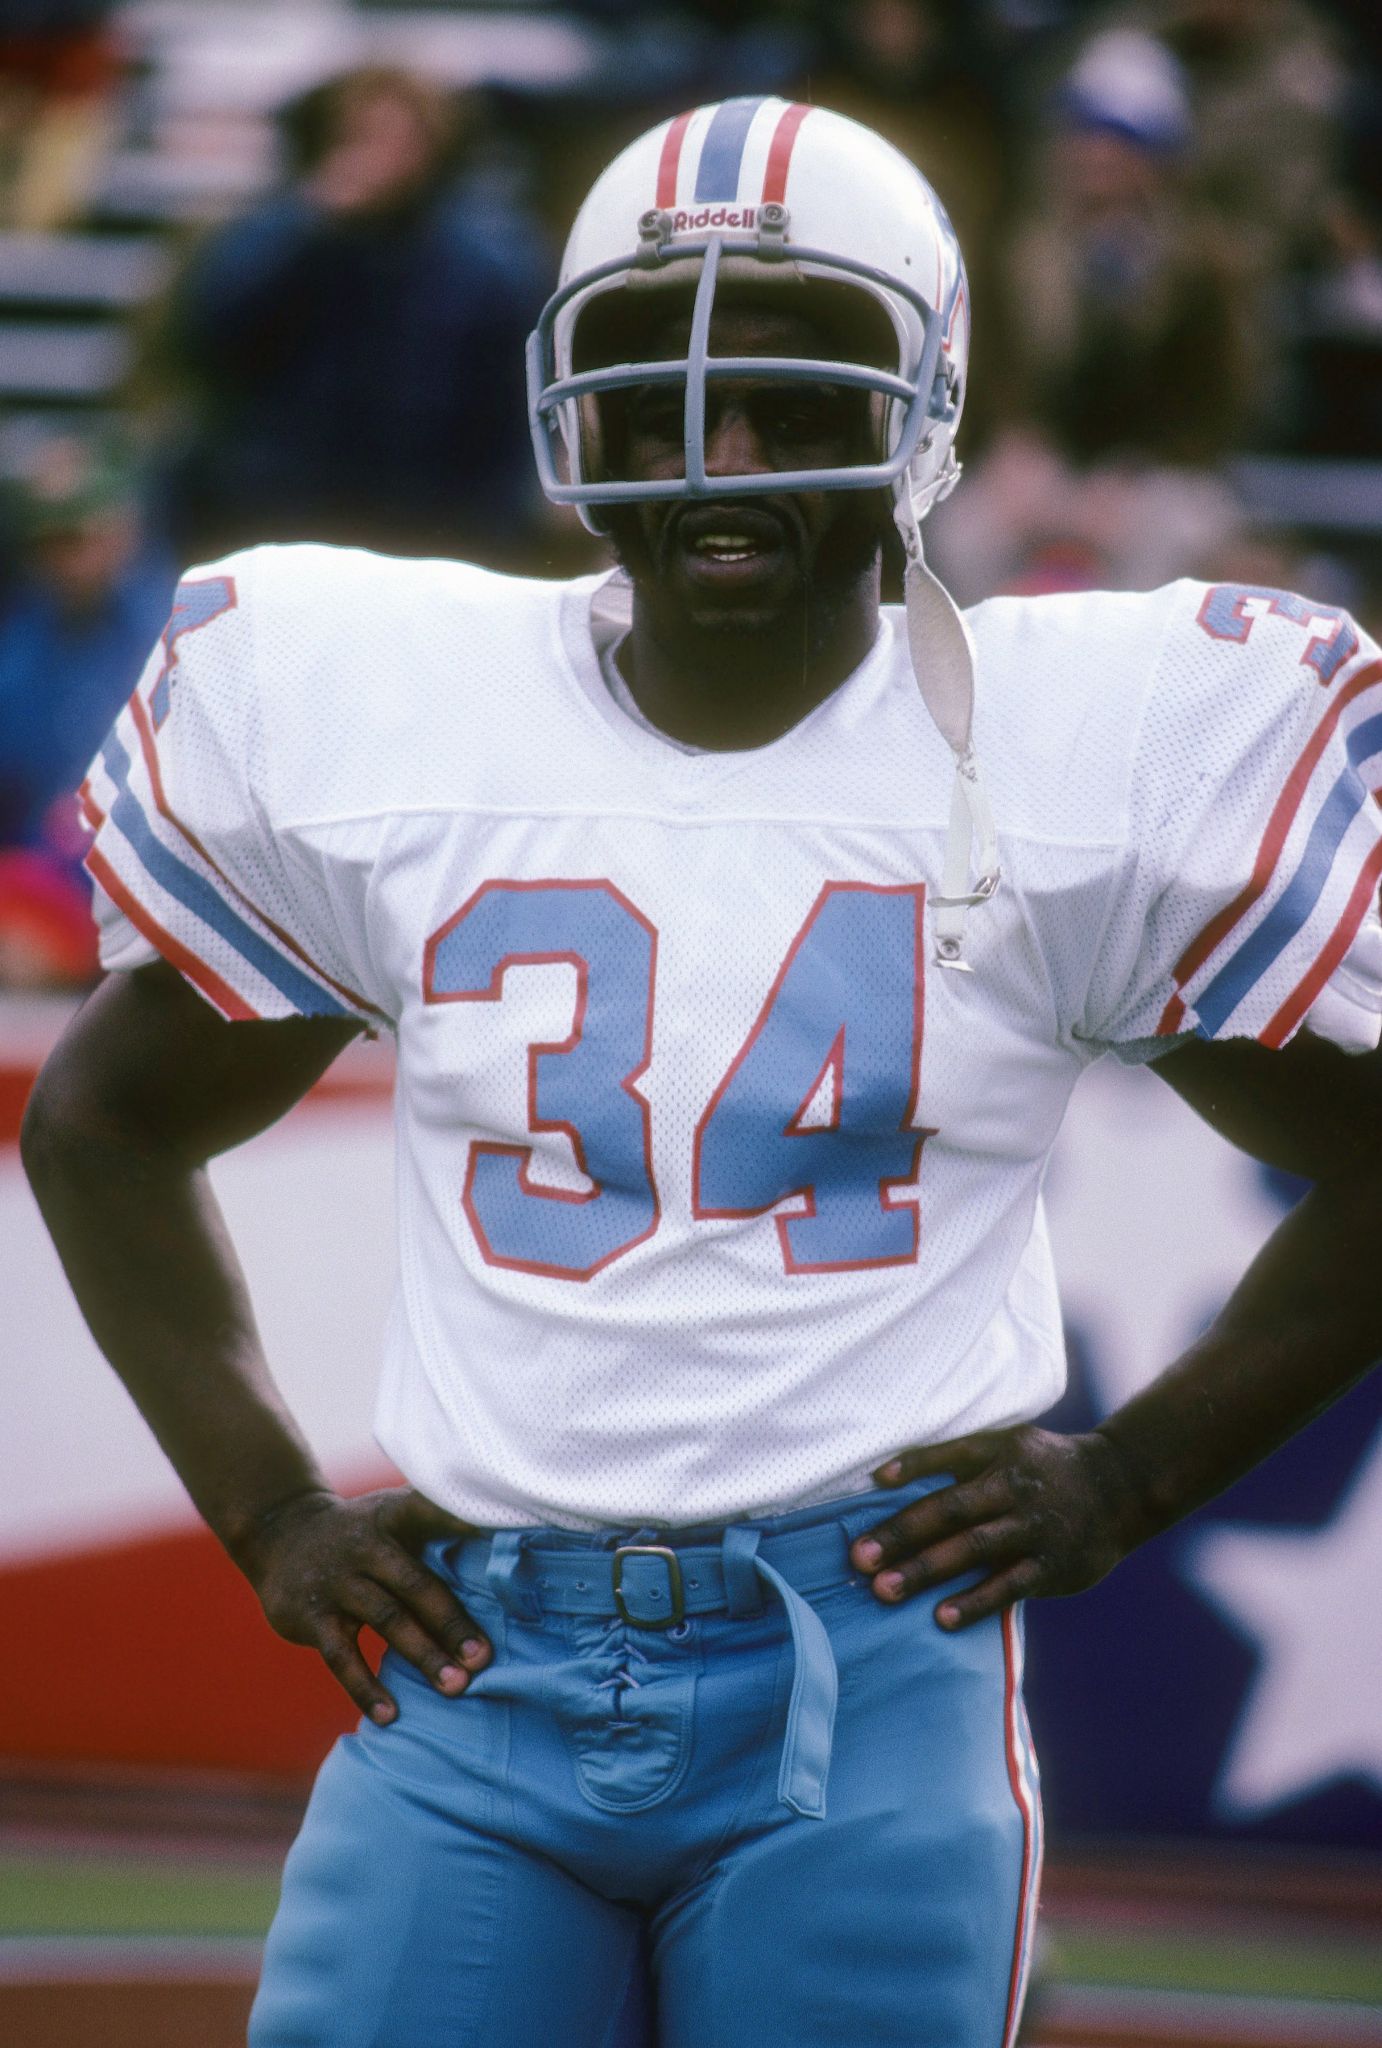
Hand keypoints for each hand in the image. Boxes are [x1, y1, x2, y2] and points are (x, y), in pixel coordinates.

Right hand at [236, 1487, 491, 1724]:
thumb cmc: (361, 1533)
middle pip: (416, 1584)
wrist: (280, 1533)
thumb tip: (507, 1552)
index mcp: (393, 1516)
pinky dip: (366, 1688)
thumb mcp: (390, 1516)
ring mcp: (336, 1580)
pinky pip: (342, 1657)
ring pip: (386, 1620)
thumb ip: (435, 1529)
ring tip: (456, 1687)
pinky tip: (391, 1715)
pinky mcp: (310, 1615)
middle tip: (484, 1659)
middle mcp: (366, 1545)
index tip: (503, 1537)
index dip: (464, 1522)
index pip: (432, 1512)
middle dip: (452, 1622)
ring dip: (422, 1655)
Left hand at [849, 1426, 1146, 1629]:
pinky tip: (941, 1618)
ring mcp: (1034, 1526)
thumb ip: (959, 1462)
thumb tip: (888, 1478)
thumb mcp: (1009, 1446)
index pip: (950, 1455)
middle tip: (860, 1557)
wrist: (1120, 1487)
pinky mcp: (1052, 1564)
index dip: (914, 1466)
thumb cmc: (1044, 1468)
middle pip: (951, 1509)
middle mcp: (1014, 1486)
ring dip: (926, 1570)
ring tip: (884, 1590)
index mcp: (1000, 1452)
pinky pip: (1008, 1585)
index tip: (876, 1481)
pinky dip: (974, 1601)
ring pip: (973, 1549)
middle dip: (902, 1532)